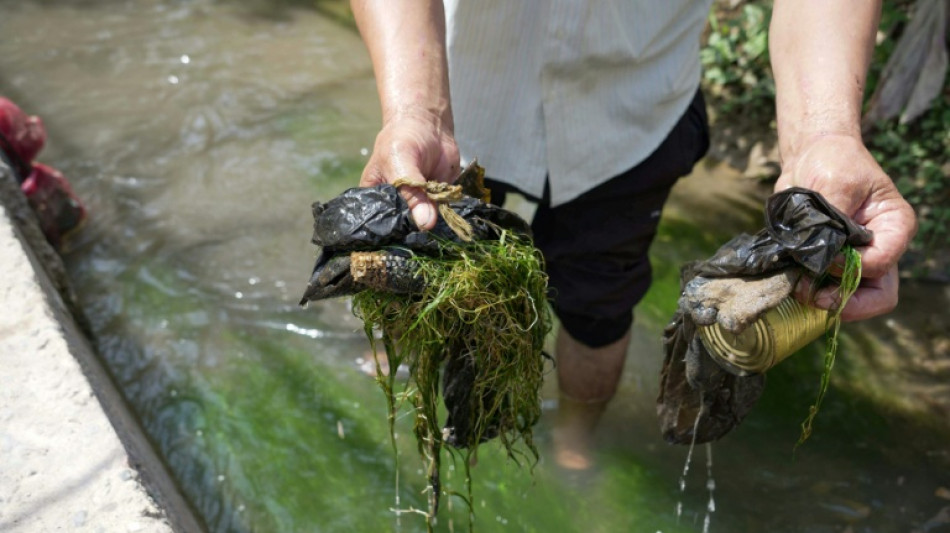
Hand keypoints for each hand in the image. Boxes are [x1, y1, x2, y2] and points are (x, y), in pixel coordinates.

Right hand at [360, 110, 458, 229]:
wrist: (428, 124)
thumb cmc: (402, 139)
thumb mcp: (401, 163)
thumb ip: (413, 193)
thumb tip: (426, 223)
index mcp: (376, 198)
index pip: (380, 224)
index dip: (392, 233)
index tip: (403, 240)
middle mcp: (396, 205)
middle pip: (405, 227)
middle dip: (416, 230)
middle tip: (426, 232)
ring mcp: (418, 204)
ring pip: (426, 223)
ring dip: (435, 224)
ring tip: (439, 222)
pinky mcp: (438, 200)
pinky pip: (443, 214)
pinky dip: (448, 215)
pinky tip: (450, 216)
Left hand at [775, 134, 916, 320]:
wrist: (811, 157)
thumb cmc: (833, 161)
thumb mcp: (837, 183)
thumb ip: (833, 221)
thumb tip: (821, 254)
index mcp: (894, 228)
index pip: (881, 265)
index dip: (850, 268)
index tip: (823, 256)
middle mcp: (881, 248)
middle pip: (877, 296)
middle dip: (844, 302)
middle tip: (812, 294)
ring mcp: (856, 259)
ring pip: (851, 299)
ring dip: (822, 298)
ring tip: (796, 284)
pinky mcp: (832, 263)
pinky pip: (826, 289)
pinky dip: (809, 291)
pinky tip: (790, 278)